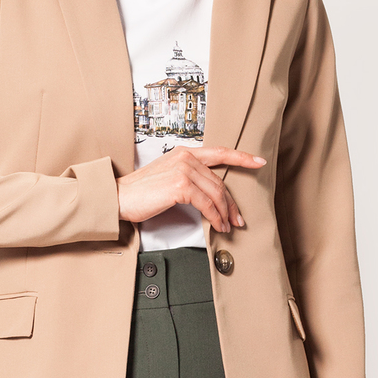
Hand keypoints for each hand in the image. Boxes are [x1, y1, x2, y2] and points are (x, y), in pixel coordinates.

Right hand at [115, 146, 266, 231]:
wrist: (118, 197)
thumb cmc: (139, 191)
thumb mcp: (167, 175)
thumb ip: (188, 176)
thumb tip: (210, 193)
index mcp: (183, 152)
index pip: (219, 152)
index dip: (242, 157)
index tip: (258, 161)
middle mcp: (185, 158)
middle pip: (219, 181)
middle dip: (232, 203)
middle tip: (238, 218)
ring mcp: (183, 170)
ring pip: (216, 193)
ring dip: (225, 213)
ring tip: (228, 226)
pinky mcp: (180, 186)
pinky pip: (207, 204)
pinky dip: (215, 217)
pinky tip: (217, 225)